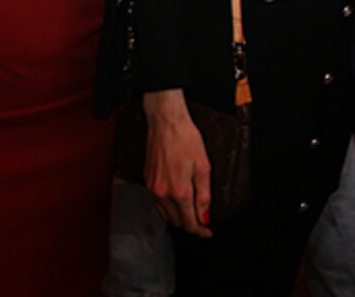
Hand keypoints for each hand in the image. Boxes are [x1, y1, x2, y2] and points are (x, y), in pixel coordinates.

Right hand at [142, 89, 212, 236]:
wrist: (166, 122)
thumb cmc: (186, 139)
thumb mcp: (204, 168)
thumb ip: (204, 196)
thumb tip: (204, 217)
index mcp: (179, 191)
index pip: (190, 222)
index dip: (201, 230)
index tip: (207, 232)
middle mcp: (163, 193)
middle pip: (177, 222)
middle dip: (190, 225)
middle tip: (202, 222)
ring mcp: (153, 188)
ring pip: (165, 215)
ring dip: (178, 218)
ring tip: (191, 213)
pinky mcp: (147, 180)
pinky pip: (157, 203)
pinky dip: (168, 208)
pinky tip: (176, 202)